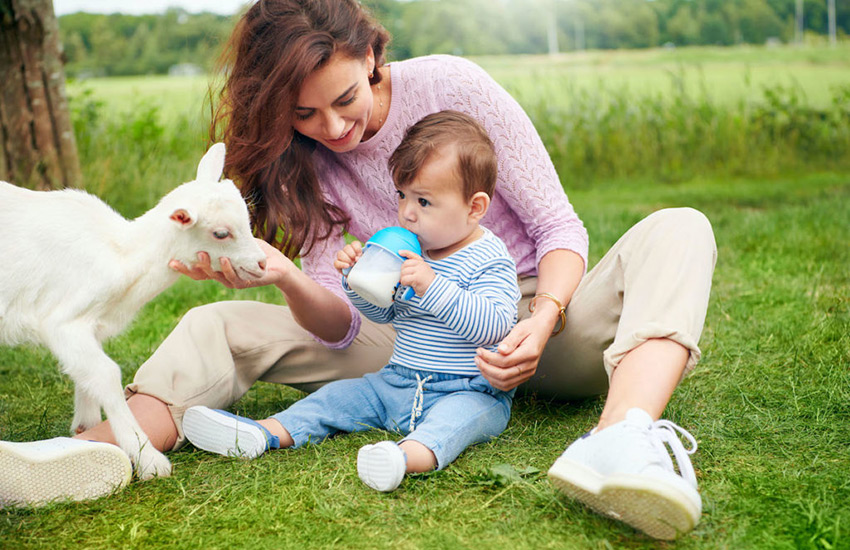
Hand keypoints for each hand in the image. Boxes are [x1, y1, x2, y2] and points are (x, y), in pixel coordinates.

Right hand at [169, 238, 291, 289]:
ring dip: (208, 266)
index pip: (196, 270)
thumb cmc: (255, 250)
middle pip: (202, 276)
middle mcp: (222, 276)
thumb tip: (205, 215)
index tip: (170, 260)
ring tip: (202, 254)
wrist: (278, 263)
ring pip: (216, 277)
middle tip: (180, 258)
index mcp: (217, 267)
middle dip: (190, 269)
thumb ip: (221, 232)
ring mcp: (234, 281)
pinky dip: (228, 269)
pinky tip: (225, 260)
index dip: (183, 268)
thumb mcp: (235, 238)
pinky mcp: (247, 282)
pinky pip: (234, 278)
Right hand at [334, 241, 362, 274]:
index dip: (357, 248)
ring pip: (340, 253)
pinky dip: (342, 264)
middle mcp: (347, 251)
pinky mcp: (337, 264)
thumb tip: (357, 258)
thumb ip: (361, 259)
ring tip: (352, 264)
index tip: (360, 254)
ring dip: (346, 258)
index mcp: (355, 249)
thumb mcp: (363, 262)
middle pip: (347, 247)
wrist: (356, 276)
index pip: (354, 243)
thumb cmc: (361, 267)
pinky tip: (347, 266)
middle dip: (352, 254)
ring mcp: (341, 257)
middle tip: (355, 260)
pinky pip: (336, 262)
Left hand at [398, 250, 434, 295]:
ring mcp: (419, 270)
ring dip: (403, 278)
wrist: (435, 290)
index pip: (413, 255)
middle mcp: (421, 265)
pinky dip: (404, 282)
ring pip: (404, 271)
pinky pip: (405, 278)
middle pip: (405, 264)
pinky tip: (408, 285)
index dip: (405, 253)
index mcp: (423, 263)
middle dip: (403, 271)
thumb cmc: (427, 284)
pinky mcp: (417, 277)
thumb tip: (403, 271)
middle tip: (405, 278)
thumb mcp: (423, 273)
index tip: (400, 252)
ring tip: (407, 282)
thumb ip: (415, 269)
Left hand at [474, 315, 552, 390]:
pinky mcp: (524, 376)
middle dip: (486, 368)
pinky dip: (495, 381)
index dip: (489, 358)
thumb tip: (500, 350)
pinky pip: (508, 385)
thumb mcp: (520, 329)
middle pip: (504, 375)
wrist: (541, 331)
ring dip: (489, 376)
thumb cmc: (529, 328)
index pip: (505, 361)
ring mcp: (528, 373)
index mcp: (530, 353)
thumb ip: (510, 341)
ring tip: (480, 365)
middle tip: (476, 359)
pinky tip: (487, 372)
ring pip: (505, 383)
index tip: (479, 351)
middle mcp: (530, 366)